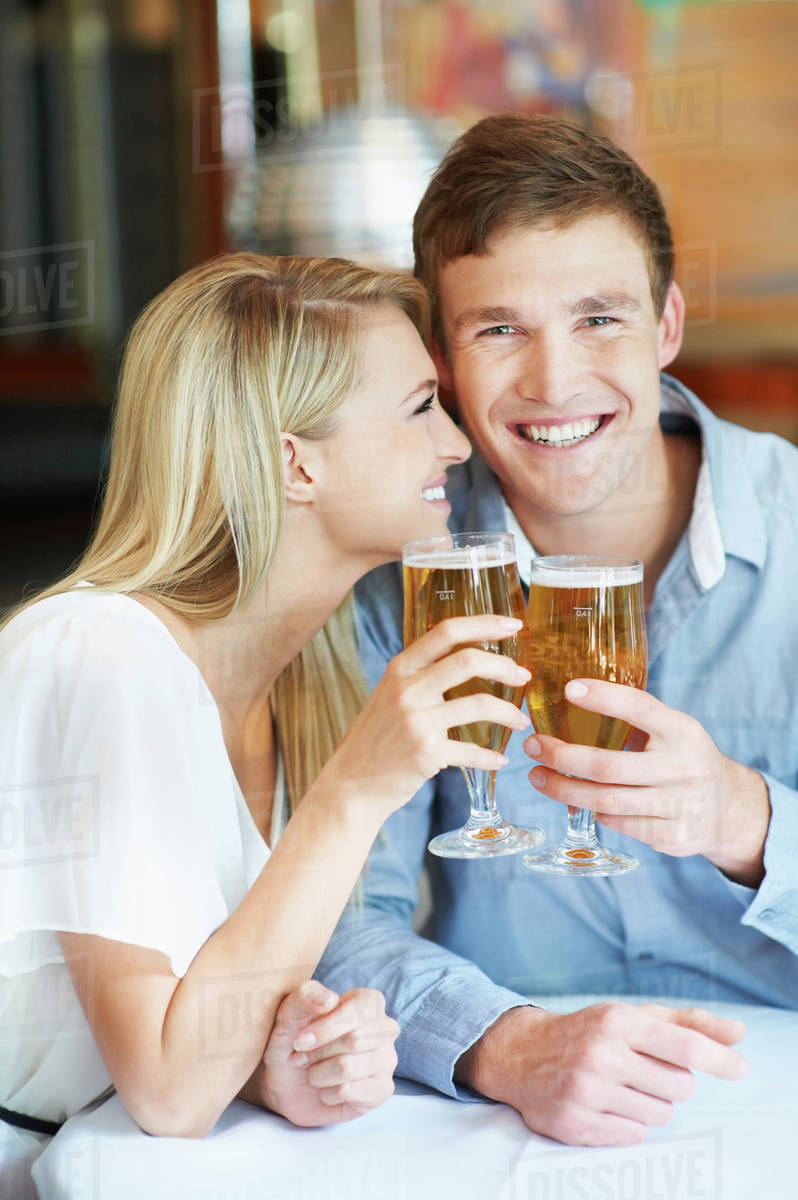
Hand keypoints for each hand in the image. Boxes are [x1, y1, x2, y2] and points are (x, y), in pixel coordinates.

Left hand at [242, 980, 399, 1126]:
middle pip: (355, 1041)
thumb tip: (329, 1000)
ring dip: (318, 1074)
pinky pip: (349, 1093)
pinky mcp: (383, 1090)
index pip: (357, 1012)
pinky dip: (327, 1094)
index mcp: (369, 1002)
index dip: (325, 1029)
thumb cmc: (294, 1039)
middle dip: (318, 1053)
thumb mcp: (290, 1012)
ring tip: (313, 1073)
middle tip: (300, 1058)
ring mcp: (388, 1060)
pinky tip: (327, 1089)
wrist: (287, 1081)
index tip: (299, 1042)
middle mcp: (386, 1029)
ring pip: (348, 1068)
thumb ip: (306, 996)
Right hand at [320, 616, 530, 815]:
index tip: (513, 625)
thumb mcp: (389, 694)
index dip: (485, 623)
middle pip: (468, 660)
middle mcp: (407, 689)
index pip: (447, 631)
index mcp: (400, 668)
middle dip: (505, 666)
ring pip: (479, 704)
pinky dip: (491, 756)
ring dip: (508, 713)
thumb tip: (465, 660)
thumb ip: (420, 676)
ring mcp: (416, 721)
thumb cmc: (375, 739)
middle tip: (523, 676)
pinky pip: (472, 750)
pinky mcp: (426, 753)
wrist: (350, 784)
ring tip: (519, 721)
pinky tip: (499, 759)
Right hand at [458, 1001, 746, 1145]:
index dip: (718, 1058)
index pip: (682, 1045)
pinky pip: (633, 1136)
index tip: (740, 1068)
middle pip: (679, 1087)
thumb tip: (738, 1033)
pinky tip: (606, 1105)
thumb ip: (687, 1024)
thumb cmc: (590, 1032)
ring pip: (659, 1115)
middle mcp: (600, 1054)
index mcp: (617, 1020)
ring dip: (650, 1104)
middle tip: (645, 1071)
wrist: (521, 1053)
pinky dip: (628, 1124)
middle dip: (672, 1082)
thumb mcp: (633, 1016)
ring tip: (622, 1087)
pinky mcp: (574, 1124)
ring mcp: (585, 1091)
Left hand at [524, 678, 769, 885]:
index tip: (569, 689)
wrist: (728, 807)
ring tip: (538, 776)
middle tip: (532, 746)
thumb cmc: (682, 758)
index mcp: (682, 731)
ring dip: (563, 788)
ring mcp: (680, 805)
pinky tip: (578, 800)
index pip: (641, 707)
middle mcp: (683, 767)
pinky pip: (618, 823)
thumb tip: (569, 700)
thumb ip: (633, 719)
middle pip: (608, 766)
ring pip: (606, 800)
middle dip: (562, 756)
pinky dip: (594, 810)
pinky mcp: (672, 836)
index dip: (604, 698)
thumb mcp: (671, 730)